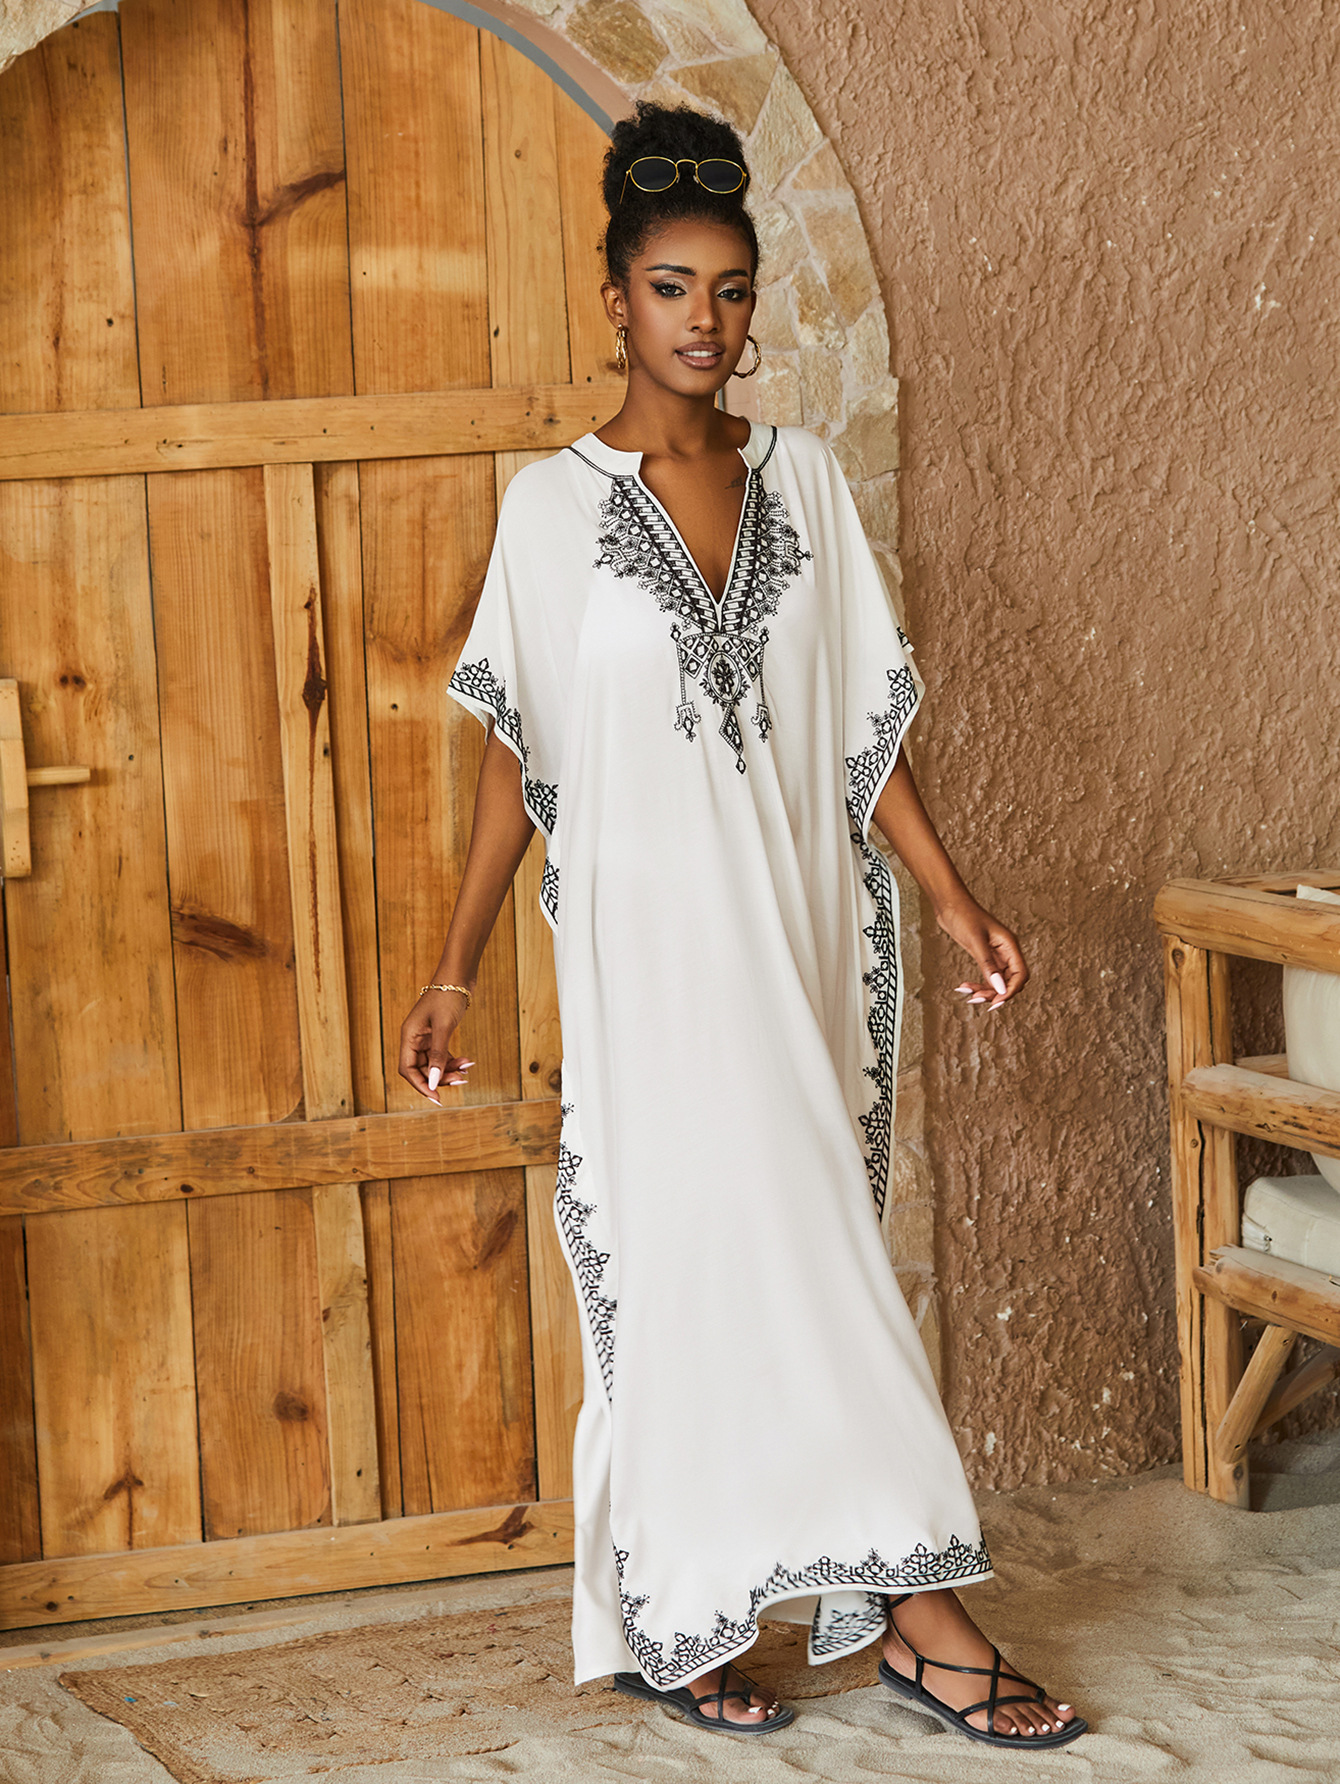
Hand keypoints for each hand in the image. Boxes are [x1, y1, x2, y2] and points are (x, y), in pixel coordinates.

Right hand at [398, 989, 474, 1103]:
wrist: (459, 975)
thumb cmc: (448, 996)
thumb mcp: (443, 1028)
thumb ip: (437, 1055)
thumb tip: (433, 1081)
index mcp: (409, 1036)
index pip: (407, 1069)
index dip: (420, 1085)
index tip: (437, 1097)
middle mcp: (414, 1038)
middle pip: (422, 1069)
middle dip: (440, 1078)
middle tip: (460, 1081)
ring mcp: (427, 1037)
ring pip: (434, 1064)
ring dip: (449, 1070)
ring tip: (466, 1071)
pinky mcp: (439, 1034)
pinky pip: (443, 1055)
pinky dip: (454, 1061)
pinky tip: (467, 1062)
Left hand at [937, 896, 1027, 1010]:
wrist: (949, 904)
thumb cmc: (963, 916)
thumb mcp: (975, 941)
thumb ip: (988, 965)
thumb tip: (1000, 988)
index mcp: (1010, 945)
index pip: (1021, 975)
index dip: (1011, 991)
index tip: (994, 1002)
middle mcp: (1006, 951)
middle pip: (1011, 981)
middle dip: (996, 993)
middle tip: (976, 999)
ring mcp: (995, 954)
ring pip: (998, 981)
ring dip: (985, 991)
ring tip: (968, 995)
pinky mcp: (984, 956)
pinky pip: (987, 976)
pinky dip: (978, 984)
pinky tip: (964, 987)